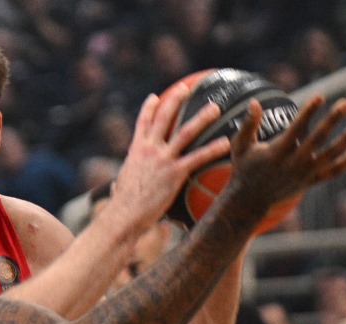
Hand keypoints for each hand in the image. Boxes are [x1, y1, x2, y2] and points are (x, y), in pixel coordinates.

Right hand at [101, 84, 230, 235]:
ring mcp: (163, 159)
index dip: (148, 108)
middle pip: (164, 118)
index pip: (142, 123)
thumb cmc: (122, 205)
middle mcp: (149, 149)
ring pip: (186, 132)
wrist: (124, 214)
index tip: (154, 97)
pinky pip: (198, 157)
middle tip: (186, 87)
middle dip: (175, 100)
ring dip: (202, 117)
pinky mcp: (175, 173)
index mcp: (136, 150)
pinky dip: (213, 148)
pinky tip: (226, 142)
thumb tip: (119, 184)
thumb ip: (126, 178)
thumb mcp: (122, 185)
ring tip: (215, 107)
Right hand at [226, 96, 345, 221]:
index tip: (320, 96)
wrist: (250, 201)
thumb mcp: (240, 146)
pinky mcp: (310, 182)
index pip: (296, 129)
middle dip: (332, 120)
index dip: (308, 112)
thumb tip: (254, 102)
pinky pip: (332, 172)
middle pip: (317, 139)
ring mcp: (304, 174)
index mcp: (276, 153)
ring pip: (330, 155)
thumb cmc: (245, 168)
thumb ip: (248, 125)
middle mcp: (293, 164)